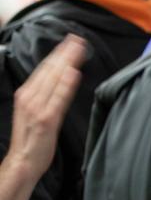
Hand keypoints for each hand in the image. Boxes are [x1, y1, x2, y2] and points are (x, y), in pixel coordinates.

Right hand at [9, 35, 86, 178]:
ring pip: (54, 80)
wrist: (23, 161)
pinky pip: (58, 99)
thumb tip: (62, 77)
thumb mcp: (35, 110)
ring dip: (67, 62)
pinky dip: (65, 85)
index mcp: (26, 94)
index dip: (58, 53)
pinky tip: (73, 73)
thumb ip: (46, 94)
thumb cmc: (33, 137)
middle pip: (49, 70)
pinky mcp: (46, 119)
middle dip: (64, 53)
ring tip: (79, 49)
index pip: (44, 68)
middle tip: (78, 38)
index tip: (70, 41)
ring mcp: (37, 108)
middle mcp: (29, 98)